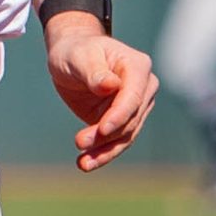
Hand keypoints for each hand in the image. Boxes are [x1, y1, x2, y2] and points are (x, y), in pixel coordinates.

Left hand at [42, 14, 157, 172]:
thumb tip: (111, 85)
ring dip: (104, 151)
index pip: (134, 95)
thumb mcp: (79, 56)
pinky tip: (85, 164)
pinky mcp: (124, 122)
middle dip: (106, 135)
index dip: (120, 114)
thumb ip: (95, 71)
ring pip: (125, 135)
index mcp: (137, 66)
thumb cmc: (76, 51)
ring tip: (82, 162)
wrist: (72, 58)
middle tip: (79, 142)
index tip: (103, 129)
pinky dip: (102, 154)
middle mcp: (144, 87)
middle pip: (131, 119)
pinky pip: (117, 142)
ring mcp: (136, 106)